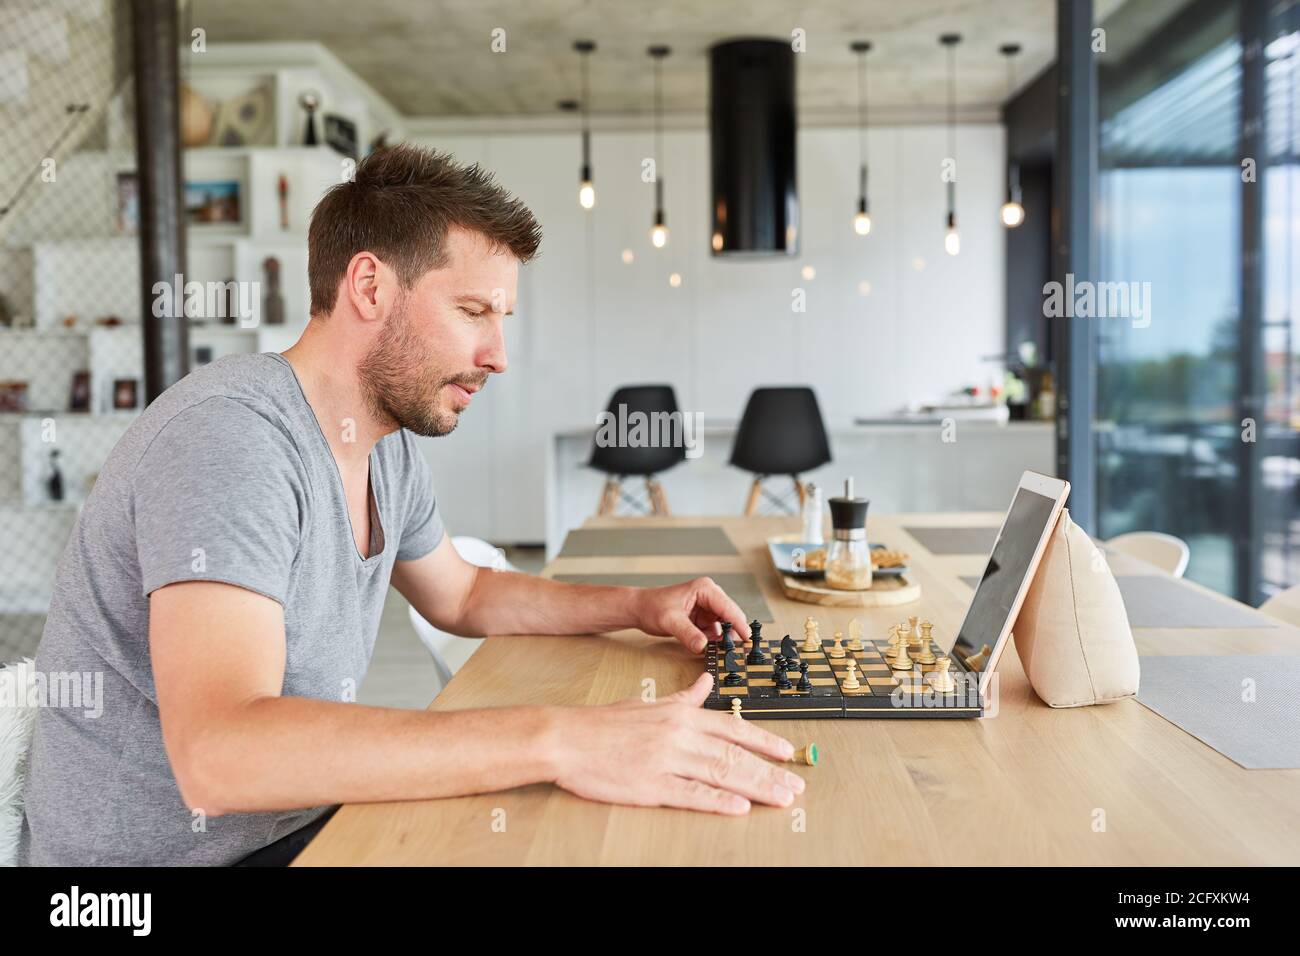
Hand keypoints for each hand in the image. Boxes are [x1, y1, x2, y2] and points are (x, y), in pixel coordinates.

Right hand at [550, 674, 803, 814]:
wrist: (568, 738)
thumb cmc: (605, 723)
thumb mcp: (650, 703)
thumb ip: (683, 697)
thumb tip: (707, 683)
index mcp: (681, 715)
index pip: (733, 727)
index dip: (764, 740)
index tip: (788, 753)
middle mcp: (680, 734)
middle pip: (735, 754)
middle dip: (770, 771)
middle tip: (795, 785)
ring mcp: (666, 760)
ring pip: (721, 773)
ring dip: (756, 787)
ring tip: (780, 798)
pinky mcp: (651, 785)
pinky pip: (691, 793)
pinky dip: (717, 801)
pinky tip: (738, 807)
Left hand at [633, 576, 750, 652]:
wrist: (640, 610)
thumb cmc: (652, 607)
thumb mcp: (670, 621)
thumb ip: (687, 634)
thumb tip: (703, 646)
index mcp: (705, 589)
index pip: (728, 607)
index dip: (739, 624)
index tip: (747, 639)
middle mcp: (710, 597)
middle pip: (731, 617)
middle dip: (734, 633)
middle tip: (738, 652)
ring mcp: (708, 609)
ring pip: (725, 627)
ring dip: (724, 640)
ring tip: (724, 654)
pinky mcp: (703, 620)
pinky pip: (715, 633)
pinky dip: (715, 642)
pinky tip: (712, 651)